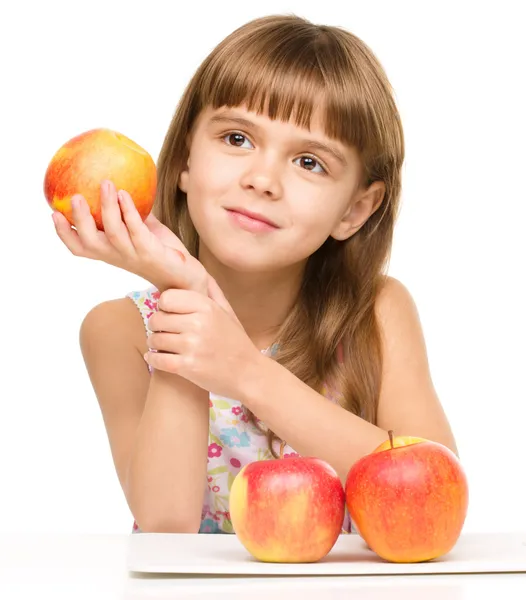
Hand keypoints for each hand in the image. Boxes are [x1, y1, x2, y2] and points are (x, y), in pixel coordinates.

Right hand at [52, 179, 207, 293]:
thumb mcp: (141, 229)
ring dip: (108, 207)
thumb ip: (129, 212)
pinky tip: (126, 194)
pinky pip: (137, 230)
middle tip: (74, 197)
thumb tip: (123, 180)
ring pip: (113, 232)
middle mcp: (117, 256)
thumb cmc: (160, 250)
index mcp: (109, 252)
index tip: (53, 213)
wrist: (184, 276)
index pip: (79, 248)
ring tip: (106, 184)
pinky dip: (130, 212)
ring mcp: (133, 255)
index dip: (64, 233)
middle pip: (89, 242)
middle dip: (79, 220)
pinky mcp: (150, 252)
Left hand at [144, 287, 261, 397]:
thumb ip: (213, 292)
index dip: (164, 307)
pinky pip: (157, 359)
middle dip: (157, 326)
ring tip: (163, 346)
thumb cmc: (236, 342)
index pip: (166, 298)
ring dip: (155, 344)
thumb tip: (201, 271)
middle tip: (165, 332)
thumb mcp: (228, 313)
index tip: (169, 314)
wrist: (249, 374)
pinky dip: (153, 359)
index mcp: (207, 307)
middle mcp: (199, 323)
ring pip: (154, 339)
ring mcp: (193, 345)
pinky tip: (157, 358)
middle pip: (157, 318)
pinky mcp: (188, 366)